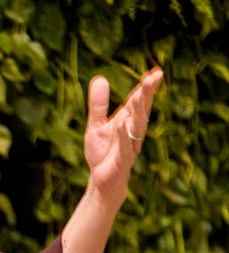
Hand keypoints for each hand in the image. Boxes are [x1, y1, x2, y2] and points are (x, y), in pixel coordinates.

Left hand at [84, 67, 163, 206]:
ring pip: (137, 127)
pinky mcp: (122, 161)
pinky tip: (121, 123)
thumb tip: (100, 78)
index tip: (156, 72)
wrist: (100, 181)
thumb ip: (98, 104)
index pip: (139, 102)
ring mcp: (129, 147)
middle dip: (147, 95)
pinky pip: (124, 147)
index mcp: (127, 121)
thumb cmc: (102, 153)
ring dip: (138, 112)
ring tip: (139, 95)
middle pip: (142, 111)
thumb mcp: (96, 125)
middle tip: (153, 77)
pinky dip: (123, 135)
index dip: (147, 88)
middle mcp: (132, 132)